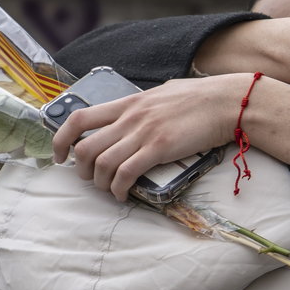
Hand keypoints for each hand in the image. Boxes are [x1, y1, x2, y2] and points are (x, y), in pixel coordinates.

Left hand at [52, 74, 289, 201]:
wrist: (228, 102)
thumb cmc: (202, 99)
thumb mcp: (164, 94)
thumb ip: (144, 107)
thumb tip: (135, 118)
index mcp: (129, 102)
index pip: (80, 117)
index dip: (61, 139)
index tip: (60, 155)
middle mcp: (131, 116)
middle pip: (86, 147)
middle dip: (82, 170)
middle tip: (92, 180)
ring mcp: (143, 132)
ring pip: (102, 163)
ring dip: (101, 184)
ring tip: (111, 190)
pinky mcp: (159, 148)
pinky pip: (125, 174)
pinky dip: (119, 189)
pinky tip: (125, 195)